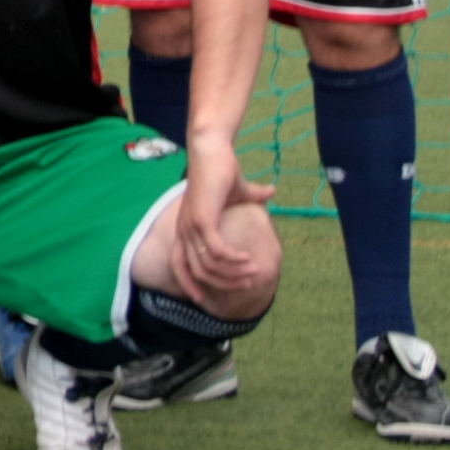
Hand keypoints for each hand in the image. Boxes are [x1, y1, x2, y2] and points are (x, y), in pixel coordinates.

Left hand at [170, 141, 274, 306]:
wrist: (213, 149)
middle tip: (248, 285)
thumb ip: (253, 196)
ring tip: (254, 272)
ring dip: (232, 273)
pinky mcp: (202, 219)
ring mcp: (191, 225)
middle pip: (197, 272)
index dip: (188, 284)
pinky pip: (217, 251)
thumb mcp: (239, 190)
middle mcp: (183, 230)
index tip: (205, 300)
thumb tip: (271, 192)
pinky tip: (248, 259)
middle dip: (223, 284)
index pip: (178, 265)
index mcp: (186, 228)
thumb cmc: (223, 168)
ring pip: (208, 266)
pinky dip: (233, 260)